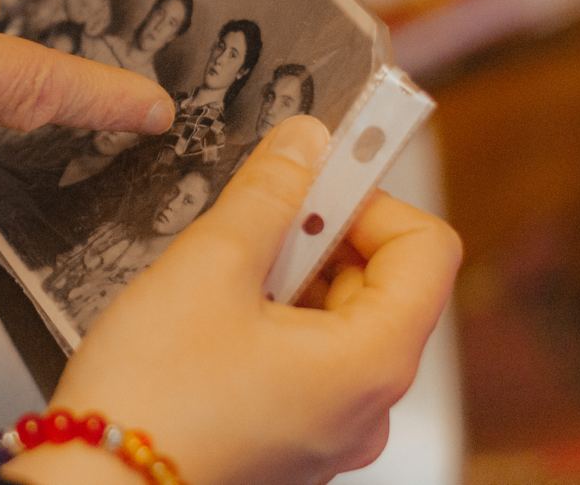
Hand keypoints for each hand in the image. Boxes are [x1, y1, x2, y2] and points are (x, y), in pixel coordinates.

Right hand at [1, 116, 461, 484]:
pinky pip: (307, 358)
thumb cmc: (152, 394)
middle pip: (383, 282)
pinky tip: (213, 316)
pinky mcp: (292, 437)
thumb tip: (307, 142)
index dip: (371, 198)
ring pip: (338, 319)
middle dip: (321, 235)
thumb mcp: (210, 265)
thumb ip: (269, 193)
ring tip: (221, 276)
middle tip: (253, 222)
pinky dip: (273, 319)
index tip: (315, 176)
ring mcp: (330, 428)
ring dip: (291, 276)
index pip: (426, 248)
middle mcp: (367, 406)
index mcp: (372, 362)